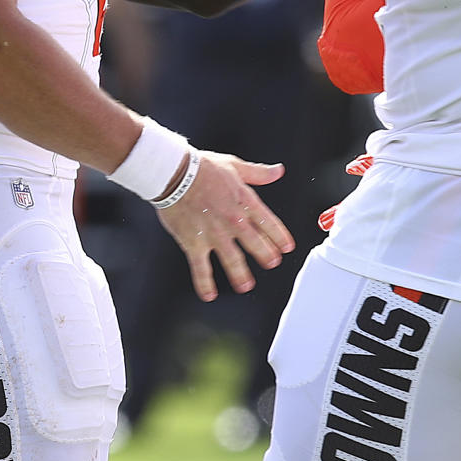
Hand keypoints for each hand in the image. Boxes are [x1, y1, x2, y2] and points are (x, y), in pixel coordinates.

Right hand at [156, 151, 293, 300]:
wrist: (174, 173)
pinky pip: (201, 268)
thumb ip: (258, 173)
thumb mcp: (235, 166)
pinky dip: (205, 283)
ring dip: (241, 275)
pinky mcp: (194, 243)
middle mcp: (233, 220)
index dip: (279, 236)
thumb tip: (278, 171)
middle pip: (255, 243)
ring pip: (232, 260)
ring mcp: (214, 234)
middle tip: (272, 263)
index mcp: (244, 201)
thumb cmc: (203, 167)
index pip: (268, 223)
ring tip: (246, 285)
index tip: (287, 247)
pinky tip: (209, 294)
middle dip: (266, 255)